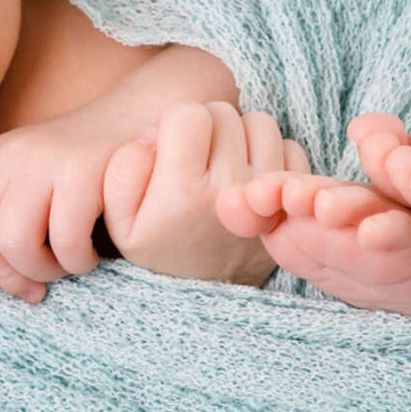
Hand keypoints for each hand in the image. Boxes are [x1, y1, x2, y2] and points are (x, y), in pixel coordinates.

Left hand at [0, 105, 131, 303]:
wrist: (143, 117)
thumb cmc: (90, 169)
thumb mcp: (36, 183)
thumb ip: (5, 216)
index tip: (11, 279)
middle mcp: (9, 155)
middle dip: (7, 276)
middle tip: (38, 286)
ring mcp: (43, 159)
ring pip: (13, 241)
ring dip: (42, 270)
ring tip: (67, 267)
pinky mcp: (82, 169)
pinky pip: (64, 238)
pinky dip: (77, 262)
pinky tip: (91, 255)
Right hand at [100, 103, 309, 286]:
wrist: (203, 298)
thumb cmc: (158, 246)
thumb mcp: (119, 219)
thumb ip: (122, 168)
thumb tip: (156, 135)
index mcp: (183, 193)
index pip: (189, 113)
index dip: (175, 123)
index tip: (171, 148)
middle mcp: (231, 192)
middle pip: (224, 113)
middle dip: (205, 127)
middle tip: (195, 158)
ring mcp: (267, 196)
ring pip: (260, 123)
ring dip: (240, 136)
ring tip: (222, 163)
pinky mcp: (292, 202)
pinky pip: (291, 148)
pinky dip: (271, 153)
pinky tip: (249, 175)